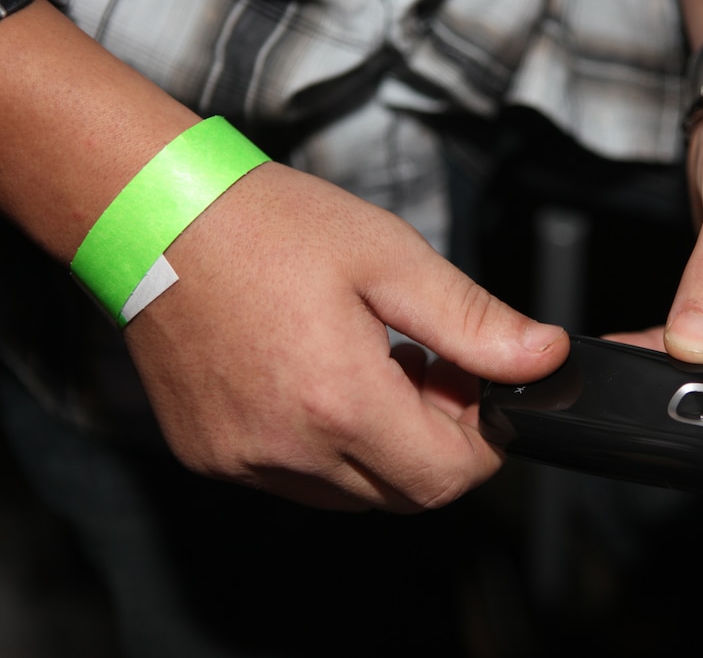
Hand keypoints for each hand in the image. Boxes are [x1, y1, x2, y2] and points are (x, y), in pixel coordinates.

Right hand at [123, 162, 567, 511]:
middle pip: (403, 493)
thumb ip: (475, 322)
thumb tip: (544, 358)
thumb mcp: (391, 259)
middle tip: (428, 369)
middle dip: (436, 443)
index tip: (474, 389)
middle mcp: (286, 447)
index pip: (447, 478)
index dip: (481, 442)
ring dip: (383, 447)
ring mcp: (241, 459)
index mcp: (339, 400)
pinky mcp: (210, 455)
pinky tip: (321, 382)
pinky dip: (327, 447)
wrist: (153, 214)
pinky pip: (296, 480)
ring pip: (352, 494)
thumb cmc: (268, 225)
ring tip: (373, 367)